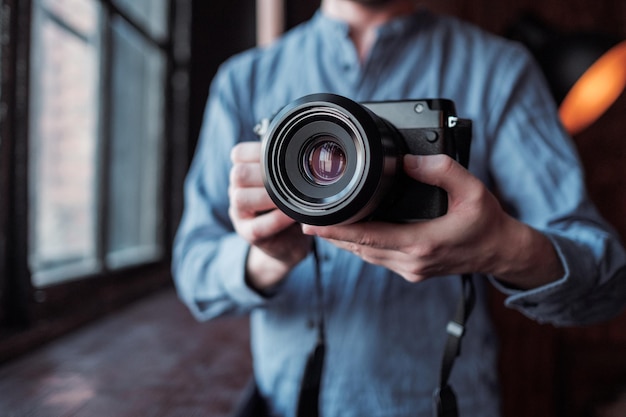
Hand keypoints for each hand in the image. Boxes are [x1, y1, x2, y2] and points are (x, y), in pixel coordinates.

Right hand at [229, 142, 310, 289]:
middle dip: (264, 174)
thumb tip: (314, 144)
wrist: (288, 242)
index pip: (238, 154)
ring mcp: (239, 213)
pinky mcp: (248, 234)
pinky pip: (258, 226)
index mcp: (245, 172)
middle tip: (290, 177)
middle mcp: (237, 190)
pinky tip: (292, 215)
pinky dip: (276, 219)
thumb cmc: (290, 205)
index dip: (256, 151)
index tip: (280, 152)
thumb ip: (290, 166)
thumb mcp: (288, 183)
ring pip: (241, 198)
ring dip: (268, 196)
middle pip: (238, 174)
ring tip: (290, 198)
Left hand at [301, 154, 563, 287]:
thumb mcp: (471, 190)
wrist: (501, 251)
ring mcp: (411, 269)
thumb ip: (441, 170)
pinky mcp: (412, 269)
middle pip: (360, 249)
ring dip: (343, 242)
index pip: (368, 237)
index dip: (337, 231)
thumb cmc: (487, 222)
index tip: (311, 224)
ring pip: (366, 256)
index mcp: (422, 244)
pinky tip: (350, 234)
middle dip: (331, 236)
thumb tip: (409, 159)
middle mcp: (411, 261)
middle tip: (305, 221)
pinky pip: (378, 258)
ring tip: (320, 226)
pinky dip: (361, 246)